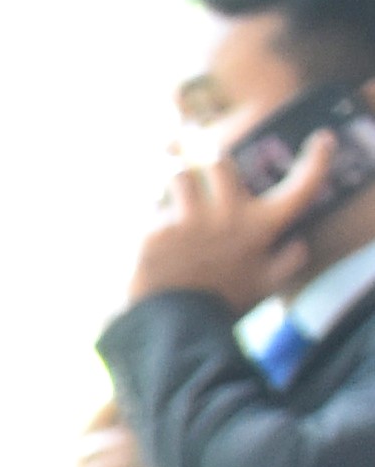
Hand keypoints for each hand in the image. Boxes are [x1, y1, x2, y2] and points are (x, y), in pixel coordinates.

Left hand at [133, 122, 339, 315]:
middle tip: (202, 178)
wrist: (176, 326)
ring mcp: (192, 222)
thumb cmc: (223, 303)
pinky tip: (145, 234)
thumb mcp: (263, 286)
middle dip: (208, 167)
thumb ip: (286, 264)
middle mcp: (230, 217)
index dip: (317, 162)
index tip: (322, 140)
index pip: (301, 188)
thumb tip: (300, 244)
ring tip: (171, 207)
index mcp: (262, 227)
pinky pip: (149, 204)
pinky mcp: (155, 231)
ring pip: (179, 175)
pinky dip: (147, 213)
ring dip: (174, 186)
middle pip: (220, 162)